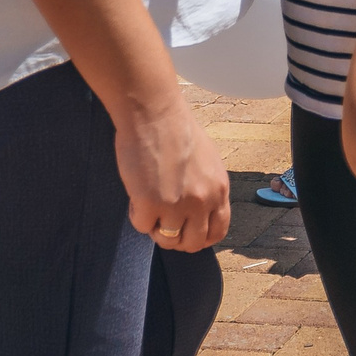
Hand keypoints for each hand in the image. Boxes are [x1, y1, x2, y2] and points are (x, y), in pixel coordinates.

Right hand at [116, 99, 230, 252]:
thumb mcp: (206, 160)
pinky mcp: (150, 204)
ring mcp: (177, 205)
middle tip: (162, 222)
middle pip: (192, 243)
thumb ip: (205, 187)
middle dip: (176, 238)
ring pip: (166, 239)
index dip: (200, 237)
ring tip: (148, 204)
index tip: (186, 231)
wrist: (154, 112)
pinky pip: (142, 226)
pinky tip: (136, 193)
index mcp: (218, 189)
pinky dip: (136, 214)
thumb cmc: (175, 128)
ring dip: (155, 226)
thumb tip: (195, 209)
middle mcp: (202, 201)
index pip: (218, 231)